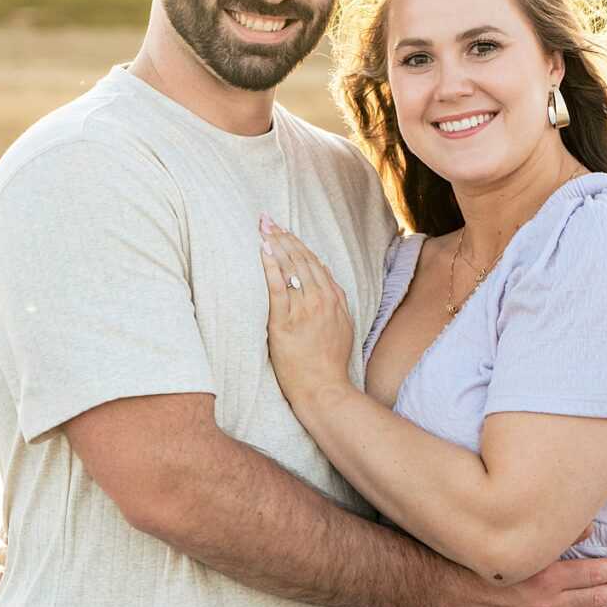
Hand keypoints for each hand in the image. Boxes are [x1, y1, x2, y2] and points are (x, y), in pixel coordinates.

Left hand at [259, 218, 354, 405]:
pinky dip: (271, 266)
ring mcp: (304, 310)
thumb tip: (325, 276)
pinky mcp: (285, 322)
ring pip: (290, 269)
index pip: (314, 263)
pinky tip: (263, 250)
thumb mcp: (343, 326)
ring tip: (263, 228)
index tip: (285, 229)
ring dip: (276, 244)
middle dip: (284, 236)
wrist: (324, 388)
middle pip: (301, 260)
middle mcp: (321, 300)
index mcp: (335, 299)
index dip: (298, 243)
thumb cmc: (330, 362)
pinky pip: (277, 288)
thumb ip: (336, 300)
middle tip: (268, 219)